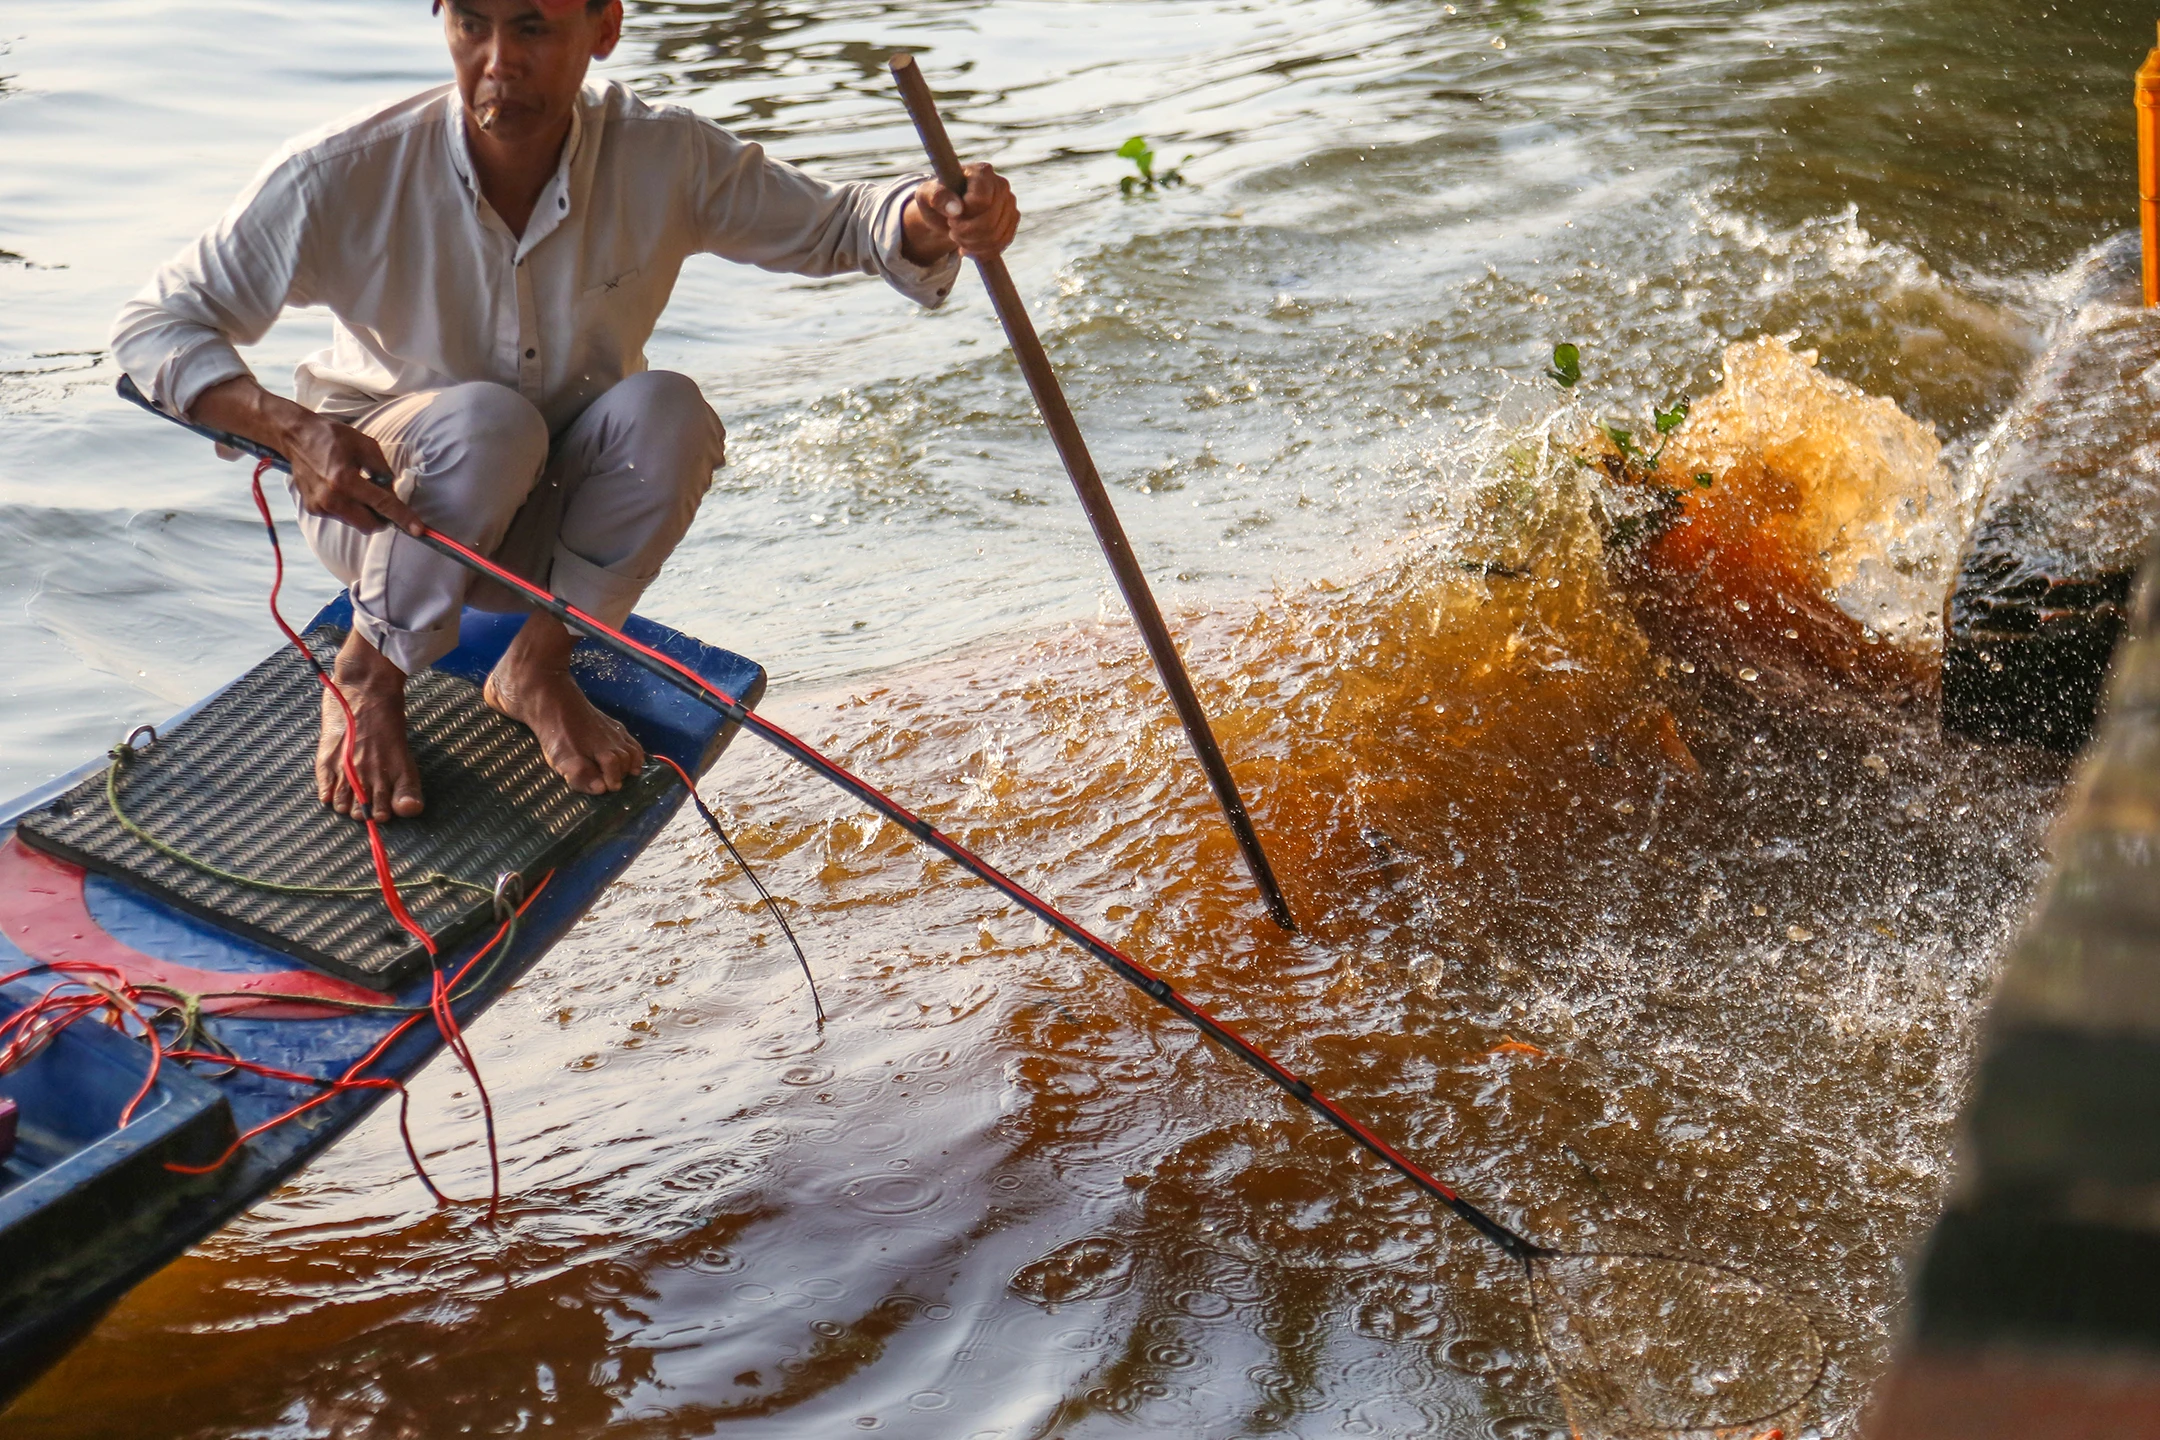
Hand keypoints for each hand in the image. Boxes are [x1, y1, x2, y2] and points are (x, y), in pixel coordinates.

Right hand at [282, 413, 422, 536]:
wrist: (296, 437)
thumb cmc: (333, 437)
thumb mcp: (366, 446)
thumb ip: (383, 471)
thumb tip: (392, 494)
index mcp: (345, 480)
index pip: (382, 504)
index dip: (402, 517)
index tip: (418, 530)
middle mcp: (331, 498)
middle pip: (369, 525)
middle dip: (382, 519)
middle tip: (383, 501)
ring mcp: (320, 506)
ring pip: (356, 523)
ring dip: (365, 512)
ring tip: (357, 487)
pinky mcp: (313, 509)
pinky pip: (341, 517)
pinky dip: (350, 509)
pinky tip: (342, 489)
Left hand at [903, 162, 1019, 263]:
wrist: (948, 211)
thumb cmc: (937, 198)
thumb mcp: (927, 195)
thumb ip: (937, 197)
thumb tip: (956, 209)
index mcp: (982, 172)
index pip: (981, 201)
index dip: (965, 214)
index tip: (952, 215)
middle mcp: (1001, 185)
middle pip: (989, 222)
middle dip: (966, 233)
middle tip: (953, 230)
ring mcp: (1010, 203)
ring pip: (996, 236)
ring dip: (972, 244)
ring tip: (959, 238)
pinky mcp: (1012, 221)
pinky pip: (1002, 244)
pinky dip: (982, 251)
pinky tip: (969, 247)